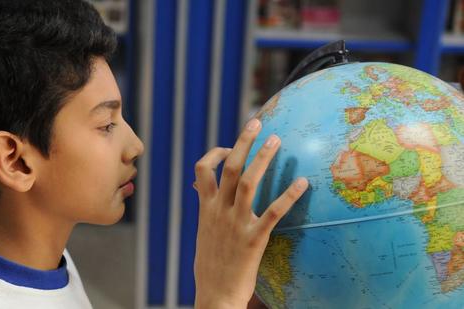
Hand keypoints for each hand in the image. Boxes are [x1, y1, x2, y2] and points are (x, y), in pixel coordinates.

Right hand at [193, 118, 307, 308]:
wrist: (214, 296)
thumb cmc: (210, 266)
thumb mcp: (203, 234)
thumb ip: (206, 210)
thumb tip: (202, 192)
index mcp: (204, 208)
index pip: (202, 169)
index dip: (216, 153)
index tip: (231, 149)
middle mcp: (217, 211)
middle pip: (228, 167)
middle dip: (242, 142)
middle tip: (257, 123)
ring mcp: (235, 224)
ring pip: (247, 182)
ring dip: (262, 158)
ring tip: (277, 140)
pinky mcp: (253, 239)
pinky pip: (273, 212)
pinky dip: (288, 196)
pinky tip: (303, 183)